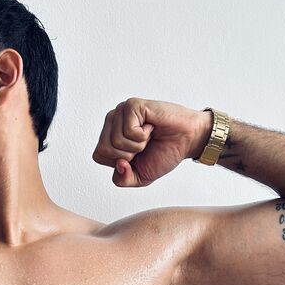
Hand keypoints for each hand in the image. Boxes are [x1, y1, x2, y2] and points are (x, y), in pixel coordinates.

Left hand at [92, 98, 210, 186]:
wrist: (187, 141)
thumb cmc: (163, 153)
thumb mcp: (139, 177)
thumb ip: (122, 179)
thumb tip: (120, 164)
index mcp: (109, 136)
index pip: (98, 155)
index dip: (119, 163)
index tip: (136, 155)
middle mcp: (112, 121)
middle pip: (104, 149)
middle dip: (128, 155)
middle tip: (143, 145)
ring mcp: (121, 111)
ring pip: (115, 141)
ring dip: (137, 145)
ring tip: (148, 135)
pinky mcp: (132, 105)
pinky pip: (128, 131)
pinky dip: (143, 136)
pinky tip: (151, 127)